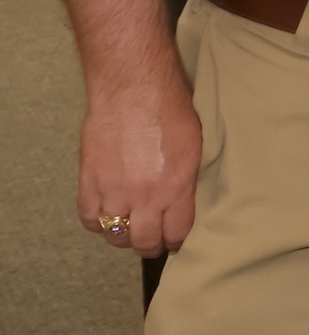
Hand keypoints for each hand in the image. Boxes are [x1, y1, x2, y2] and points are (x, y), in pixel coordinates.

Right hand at [78, 68, 200, 257]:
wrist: (133, 88)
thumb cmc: (170, 109)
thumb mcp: (194, 147)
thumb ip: (185, 181)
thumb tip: (179, 204)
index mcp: (177, 186)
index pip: (176, 232)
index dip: (176, 242)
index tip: (174, 241)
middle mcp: (146, 195)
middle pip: (144, 241)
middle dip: (150, 246)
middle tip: (151, 243)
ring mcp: (114, 191)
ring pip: (115, 235)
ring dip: (123, 237)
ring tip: (129, 231)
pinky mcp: (89, 181)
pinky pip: (89, 218)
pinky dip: (96, 224)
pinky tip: (104, 219)